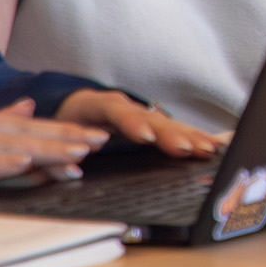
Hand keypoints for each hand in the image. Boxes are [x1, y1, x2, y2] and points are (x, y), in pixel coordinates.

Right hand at [0, 94, 106, 199]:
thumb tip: (27, 107)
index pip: (23, 122)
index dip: (59, 128)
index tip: (92, 134)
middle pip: (22, 130)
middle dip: (64, 137)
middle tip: (99, 140)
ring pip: (7, 147)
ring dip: (45, 152)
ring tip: (77, 156)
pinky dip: (2, 164)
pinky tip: (27, 165)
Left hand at [58, 89, 227, 158]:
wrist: (67, 112)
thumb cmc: (60, 129)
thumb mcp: (54, 139)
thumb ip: (61, 151)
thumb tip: (74, 160)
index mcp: (95, 106)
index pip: (116, 112)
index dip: (132, 123)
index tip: (146, 136)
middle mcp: (124, 107)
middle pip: (150, 119)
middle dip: (170, 135)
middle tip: (188, 149)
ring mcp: (141, 115)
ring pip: (168, 124)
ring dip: (188, 137)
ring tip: (207, 150)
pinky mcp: (152, 127)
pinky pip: (175, 131)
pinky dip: (194, 139)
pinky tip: (211, 147)